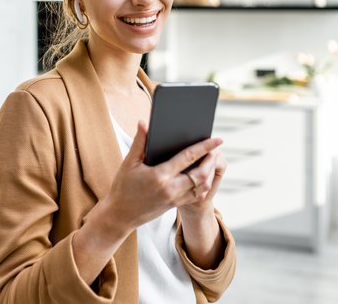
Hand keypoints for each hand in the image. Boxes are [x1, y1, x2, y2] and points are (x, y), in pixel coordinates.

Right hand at [101, 121, 223, 233]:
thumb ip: (139, 142)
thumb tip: (143, 123)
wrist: (121, 215)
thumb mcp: (129, 163)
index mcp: (159, 175)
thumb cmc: (123, 187)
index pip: (188, 157)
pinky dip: (203, 185)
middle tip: (215, 150)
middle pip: (201, 174)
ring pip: (202, 187)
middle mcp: (170, 188)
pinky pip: (196, 196)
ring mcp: (174, 199)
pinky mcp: (175, 206)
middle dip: (211, 161)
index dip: (205, 147)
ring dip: (210, 173)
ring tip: (210, 161)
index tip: (217, 139)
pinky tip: (202, 175)